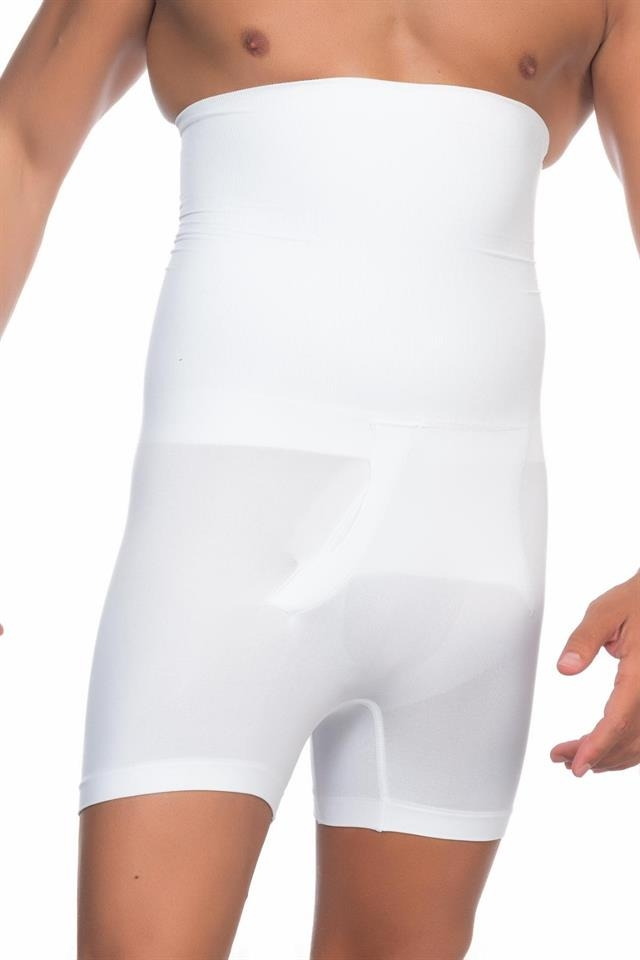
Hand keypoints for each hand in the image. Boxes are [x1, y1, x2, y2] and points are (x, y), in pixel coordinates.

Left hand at [550, 570, 639, 776]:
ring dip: (609, 756)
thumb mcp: (604, 612)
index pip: (618, 719)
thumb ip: (583, 640)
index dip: (597, 746)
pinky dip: (626, 749)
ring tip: (575, 757)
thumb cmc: (636, 602)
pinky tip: (605, 751)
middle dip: (594, 754)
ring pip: (639, 742)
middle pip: (627, 737)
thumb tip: (565, 668)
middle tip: (561, 757)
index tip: (577, 764)